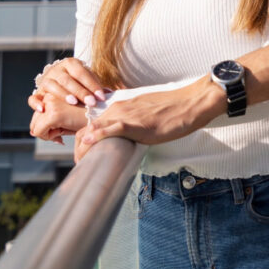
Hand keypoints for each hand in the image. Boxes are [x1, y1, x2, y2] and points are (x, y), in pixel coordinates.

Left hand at [29, 94, 86, 144]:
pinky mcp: (53, 113)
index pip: (39, 112)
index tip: (63, 127)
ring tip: (67, 126)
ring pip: (35, 125)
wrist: (103, 120)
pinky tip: (66, 129)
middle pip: (35, 119)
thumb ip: (50, 120)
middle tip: (67, 126)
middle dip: (47, 129)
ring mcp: (52, 102)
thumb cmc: (88, 117)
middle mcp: (51, 93)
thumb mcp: (67, 115)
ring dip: (48, 133)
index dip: (48, 124)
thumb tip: (33, 132)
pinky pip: (39, 132)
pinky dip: (49, 137)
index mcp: (55, 90)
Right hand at [32, 57, 108, 108]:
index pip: (81, 72)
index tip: (102, 96)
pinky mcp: (38, 92)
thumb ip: (97, 85)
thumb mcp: (88, 79)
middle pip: (67, 79)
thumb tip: (111, 93)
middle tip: (91, 102)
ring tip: (73, 102)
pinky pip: (33, 97)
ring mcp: (46, 80)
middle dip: (81, 91)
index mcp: (71, 63)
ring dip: (63, 94)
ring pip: (52, 86)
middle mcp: (56, 70)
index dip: (92, 84)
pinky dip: (36, 103)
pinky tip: (43, 109)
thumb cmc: (79, 82)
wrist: (61, 79)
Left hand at [74, 76, 225, 158]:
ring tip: (79, 164)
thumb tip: (125, 138)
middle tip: (79, 166)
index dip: (84, 141)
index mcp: (120, 107)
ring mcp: (126, 114)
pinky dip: (99, 136)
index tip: (83, 156)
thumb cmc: (172, 109)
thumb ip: (132, 123)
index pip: (93, 123)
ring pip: (95, 129)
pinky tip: (90, 142)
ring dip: (84, 147)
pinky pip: (112, 129)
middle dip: (79, 147)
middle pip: (88, 127)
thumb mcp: (146, 114)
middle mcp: (119, 108)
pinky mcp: (136, 123)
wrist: (190, 102)